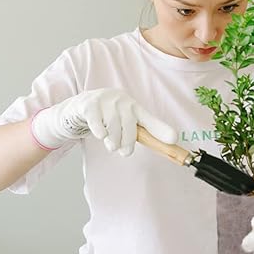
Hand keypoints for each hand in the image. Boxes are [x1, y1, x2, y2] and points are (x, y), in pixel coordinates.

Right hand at [31, 88, 176, 155]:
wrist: (79, 108)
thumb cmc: (106, 118)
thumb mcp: (126, 123)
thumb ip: (146, 132)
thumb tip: (169, 144)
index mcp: (133, 106)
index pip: (149, 120)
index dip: (161, 130)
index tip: (173, 140)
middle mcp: (121, 101)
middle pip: (129, 127)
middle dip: (126, 143)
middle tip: (123, 152)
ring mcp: (104, 101)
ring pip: (113, 127)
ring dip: (112, 141)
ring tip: (111, 145)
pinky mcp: (89, 105)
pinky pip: (97, 122)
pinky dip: (99, 132)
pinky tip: (100, 135)